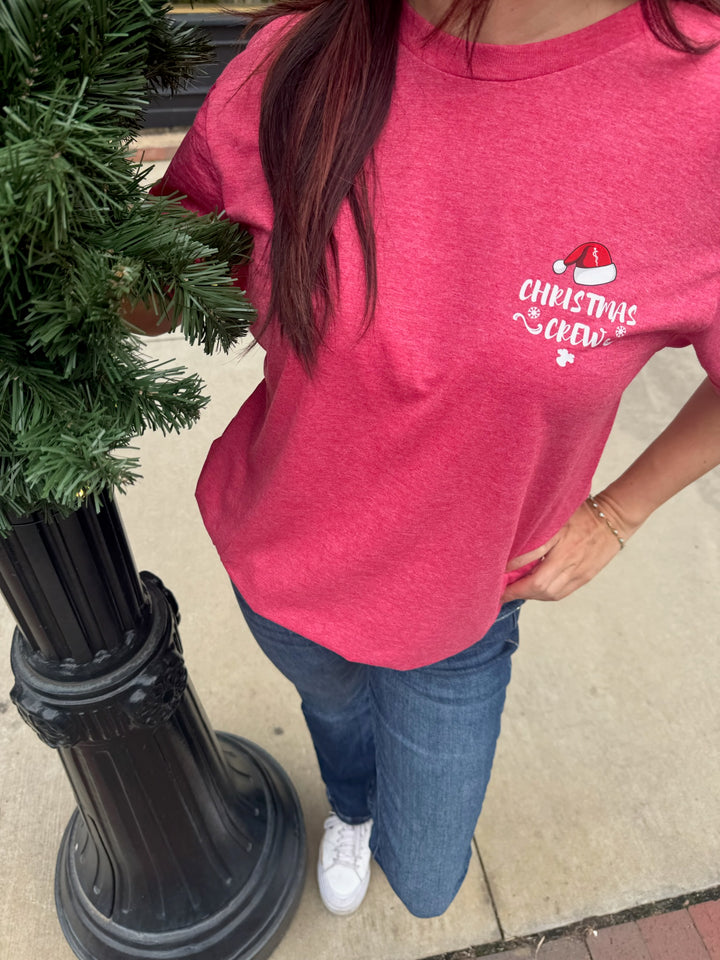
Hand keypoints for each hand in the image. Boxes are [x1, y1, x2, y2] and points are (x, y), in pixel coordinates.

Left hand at [501, 495, 626, 602]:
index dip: (511, 580)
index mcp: (560, 544)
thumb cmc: (581, 512)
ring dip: (530, 595)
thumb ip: (535, 534)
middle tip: (501, 591)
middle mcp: (569, 562)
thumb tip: (511, 550)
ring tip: (515, 591)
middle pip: (539, 587)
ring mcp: (579, 573)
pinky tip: (535, 590)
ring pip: (550, 594)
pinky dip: (545, 595)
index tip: (495, 582)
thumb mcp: (554, 517)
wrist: (614, 518)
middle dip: (517, 592)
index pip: (530, 567)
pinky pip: (562, 593)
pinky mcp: (585, 577)